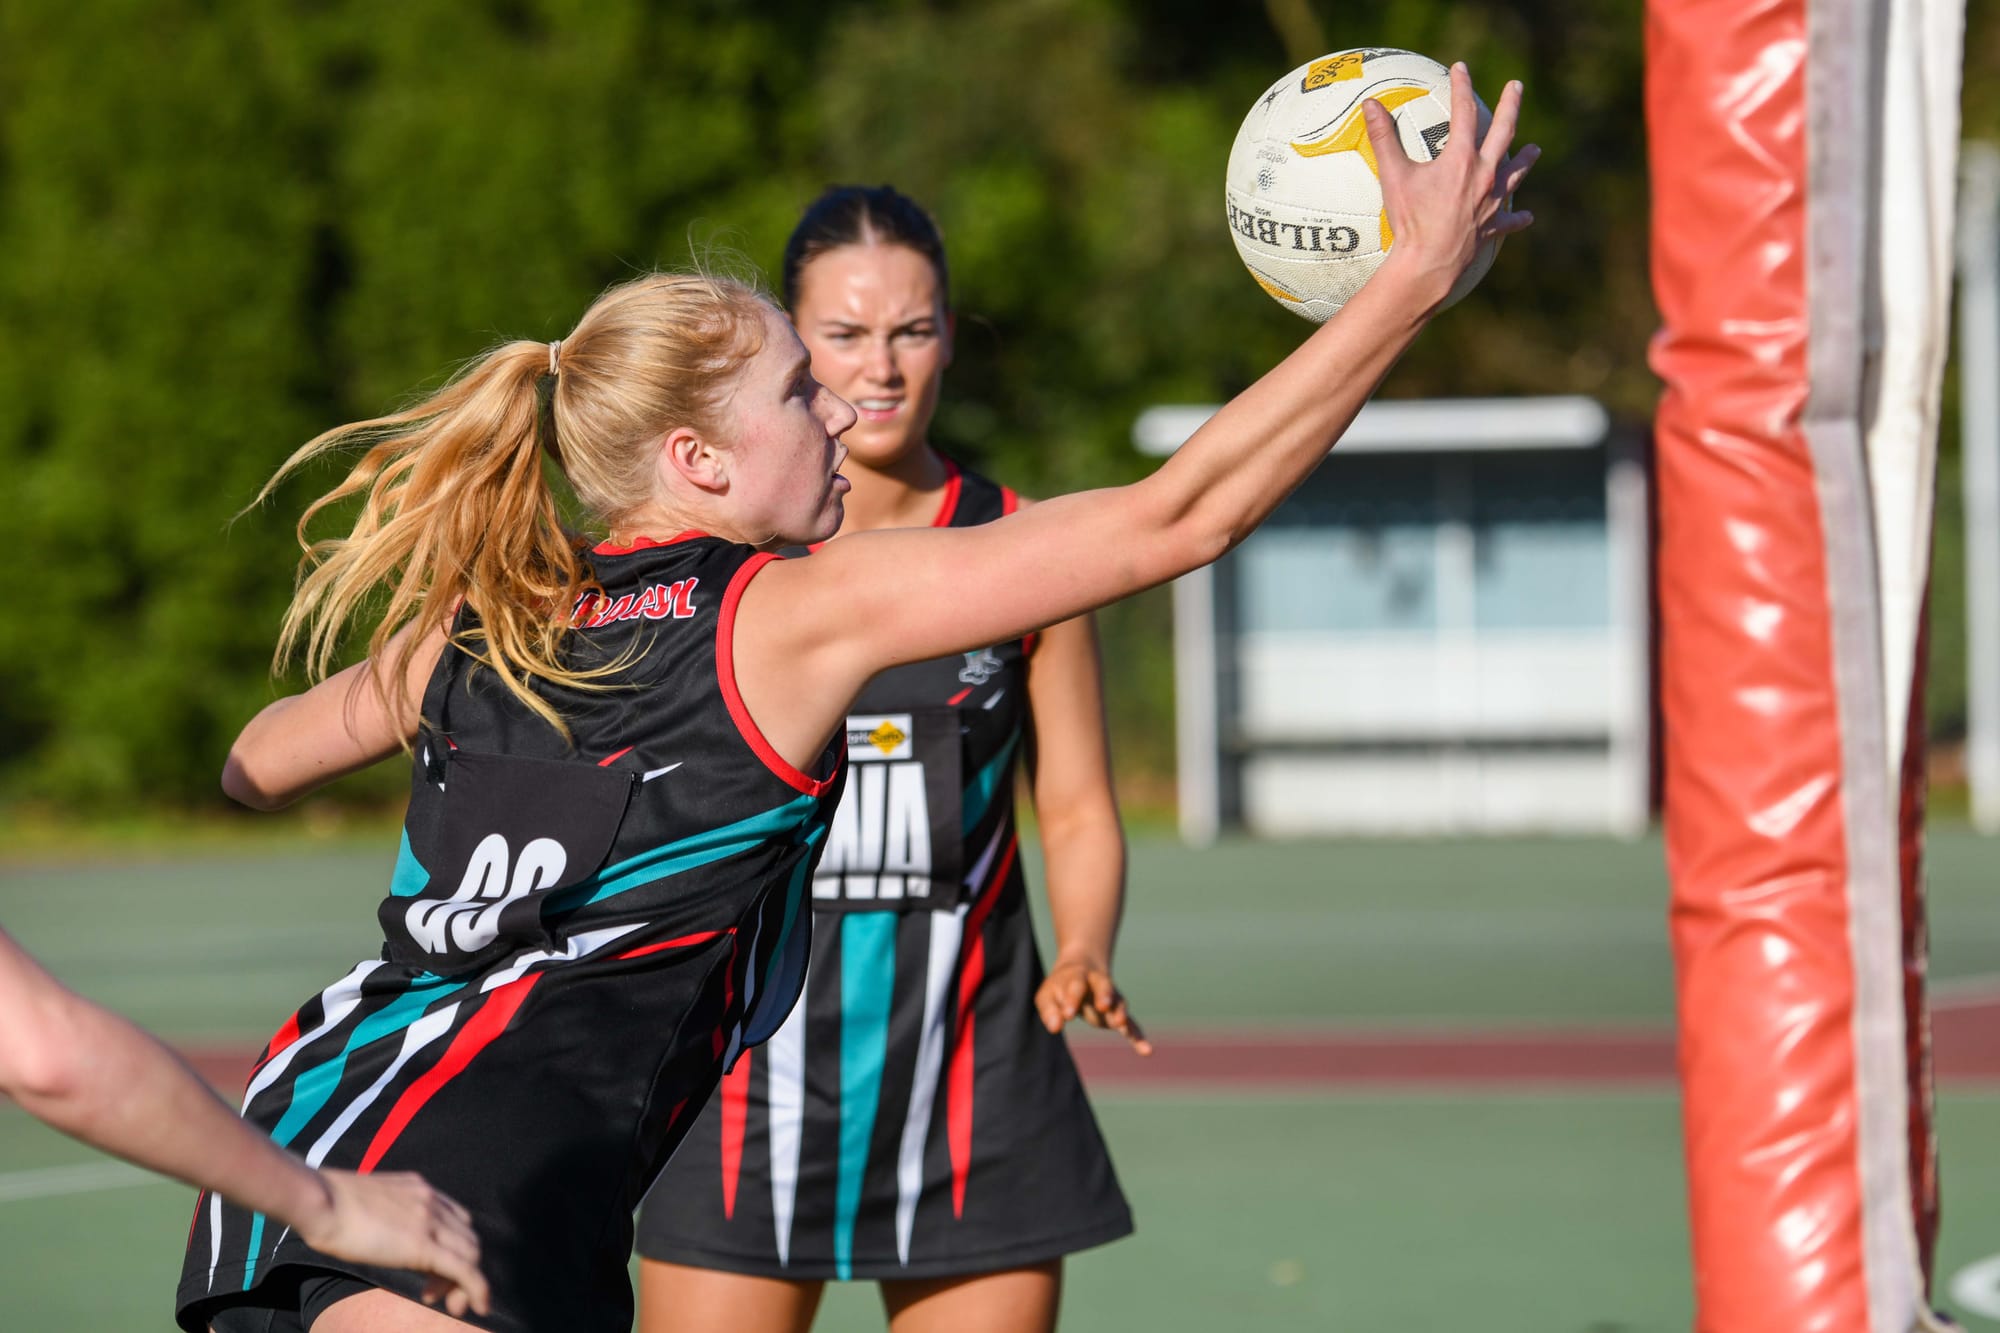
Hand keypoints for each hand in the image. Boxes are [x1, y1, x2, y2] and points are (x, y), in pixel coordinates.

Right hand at [297, 1169, 490, 1317]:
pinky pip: (464, 1269)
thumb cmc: (329, 1205)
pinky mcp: (424, 1244)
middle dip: (462, 1268)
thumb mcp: (370, 1204)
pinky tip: (479, 1307)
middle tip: (436, 1293)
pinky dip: (478, 1289)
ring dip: (465, 1283)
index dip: (453, 1247)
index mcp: (421, 1189)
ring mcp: (432, 1221)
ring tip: (446, 1303)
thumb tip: (382, 1235)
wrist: (321, 1201)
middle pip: (467, 1239)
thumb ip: (387, 1215)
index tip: (432, 1271)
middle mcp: (433, 1201)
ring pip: (471, 1255)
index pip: (456, 1220)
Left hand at [1036, 958, 1151, 1055]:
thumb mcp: (1048, 996)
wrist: (1082, 969)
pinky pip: (1130, 1024)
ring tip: (1121, 1026)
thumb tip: (1055, 1028)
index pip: (1076, 985)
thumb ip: (1050, 1010)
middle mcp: (1098, 984)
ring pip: (1118, 1003)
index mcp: (1078, 976)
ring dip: (1120, 1013)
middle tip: (1103, 1006)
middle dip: (1104, 995)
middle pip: (1104, 985)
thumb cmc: (1060, 987)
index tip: (1067, 1015)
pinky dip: (1137, 1037)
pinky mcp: (1117, 1014)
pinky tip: (1146, 1051)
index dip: (1072, 999)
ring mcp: (1111, 998)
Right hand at [1364, 62, 1538, 305]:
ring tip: (1534, 150)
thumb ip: (1383, 138)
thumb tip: (1370, 105)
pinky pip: (1509, 221)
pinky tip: (1526, 216)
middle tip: (1515, 87)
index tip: (1461, 69)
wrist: (1428, 264)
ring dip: (1525, 160)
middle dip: (1510, 106)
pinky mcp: (1491, 227)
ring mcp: (1491, 202)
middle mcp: (1484, 176)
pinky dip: (1518, 218)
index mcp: (1461, 159)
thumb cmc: (1410, 221)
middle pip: (1504, 132)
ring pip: (1515, 174)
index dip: (1462, 87)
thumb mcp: (1393, 177)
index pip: (1464, 112)